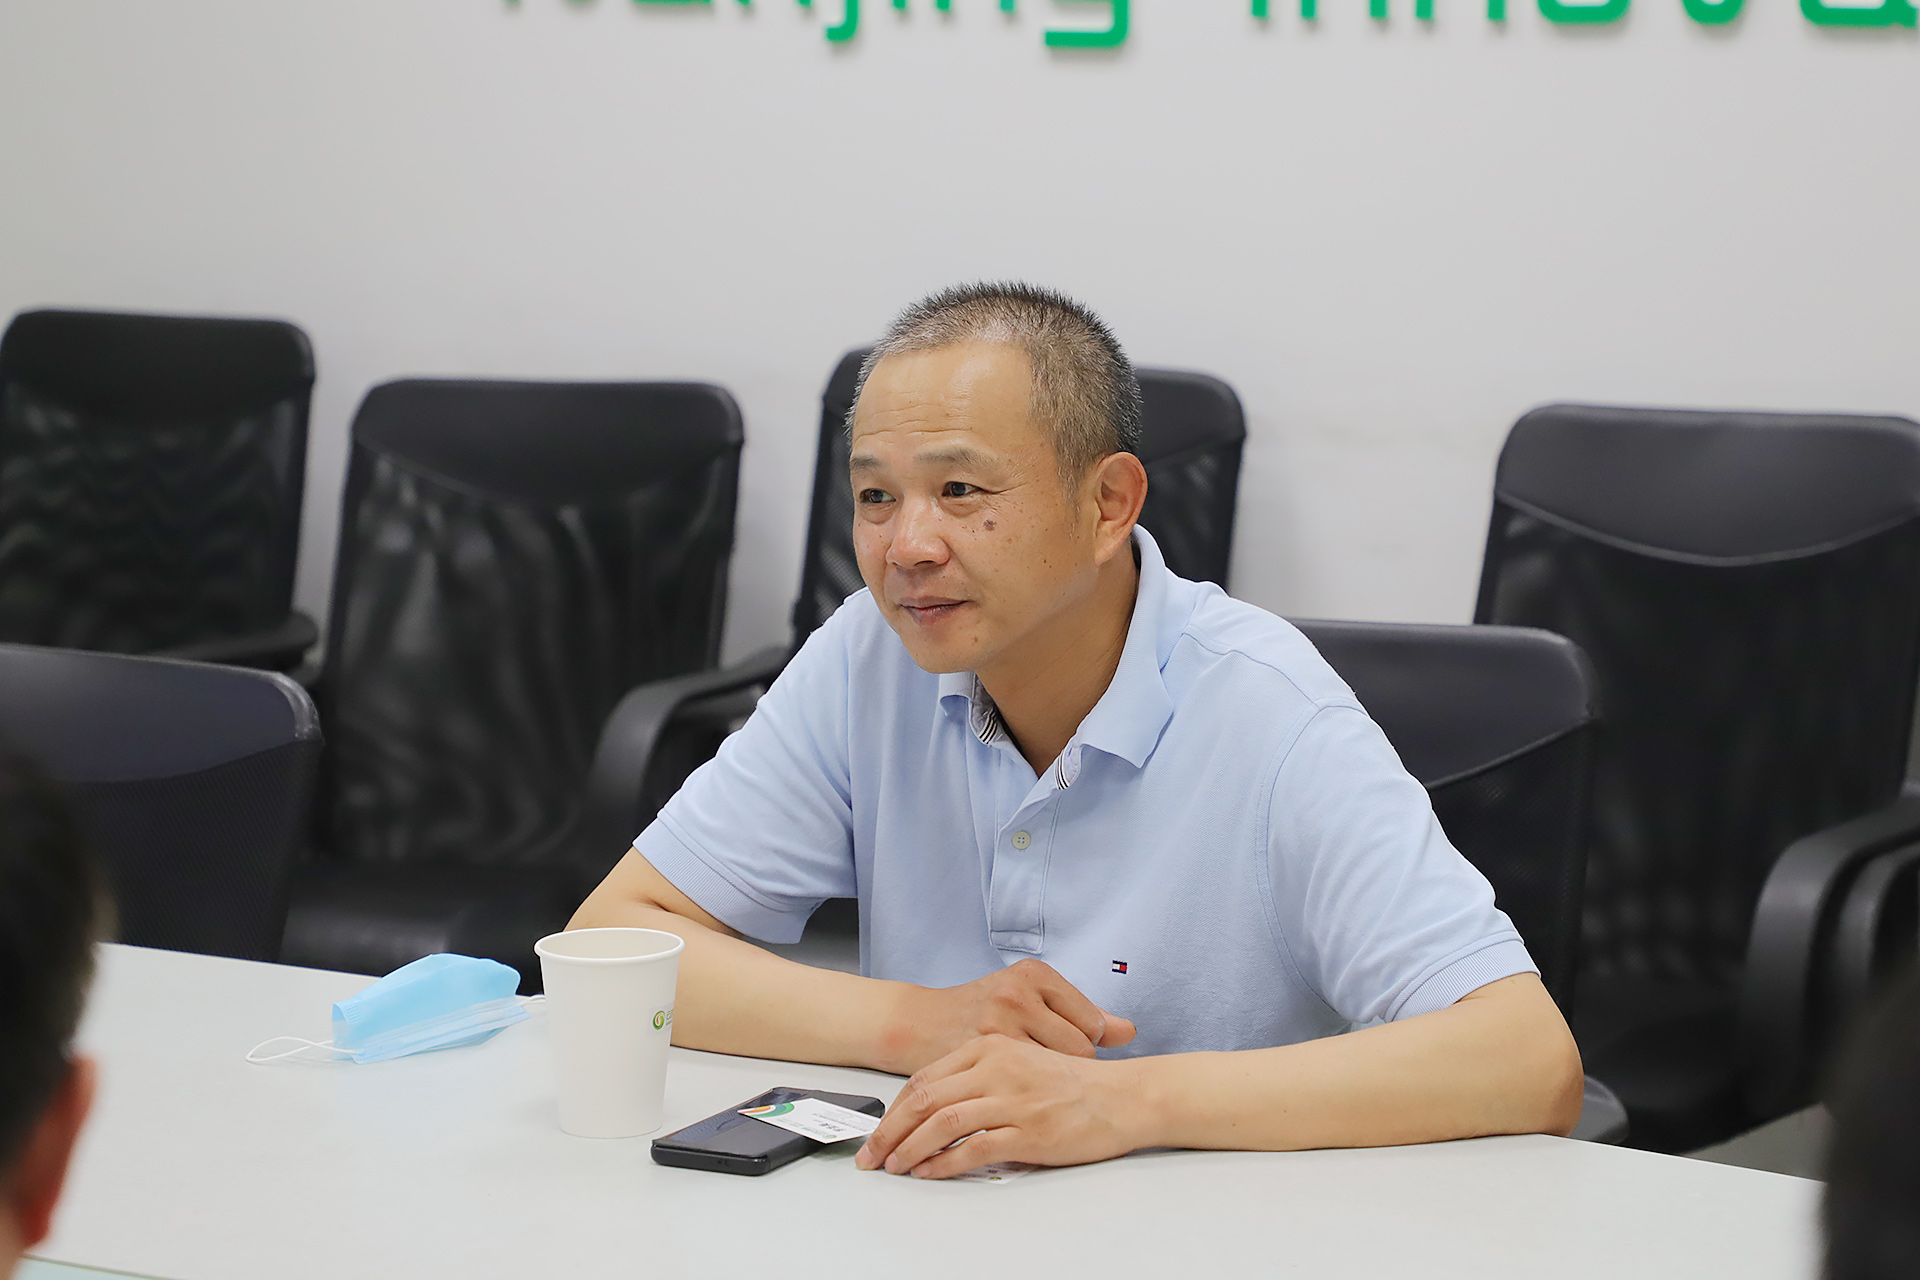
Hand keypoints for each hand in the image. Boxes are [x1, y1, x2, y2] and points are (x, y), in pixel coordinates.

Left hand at [856, 1034, 1143, 1178]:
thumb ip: (977, 1077)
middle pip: (925, 1099)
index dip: (894, 1109)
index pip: (925, 1078)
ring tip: (896, 1168)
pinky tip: (930, 1174)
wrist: (1122, 1096)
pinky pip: (974, 1149)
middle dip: (890, 1132)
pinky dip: (944, 1164)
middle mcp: (997, 1067)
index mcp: (990, 1047)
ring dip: (911, 1150)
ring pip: (942, 1123)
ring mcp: (1012, 1099)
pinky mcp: (1029, 1130)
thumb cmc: (1071, 1084)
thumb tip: (933, 1110)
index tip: (878, 1133)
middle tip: (872, 1156)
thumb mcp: (1018, 1063)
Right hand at [880, 959, 1135, 1074]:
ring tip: (1035, 1085)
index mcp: (1034, 975)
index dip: (1085, 1048)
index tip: (1067, 1057)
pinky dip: (1026, 1097)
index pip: (1092, 1024)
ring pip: (1054, 1072)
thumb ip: (1080, 1013)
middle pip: (1079, 1050)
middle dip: (1071, 1069)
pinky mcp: (977, 1052)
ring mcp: (997, 1022)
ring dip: (1050, 1086)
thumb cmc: (978, 1010)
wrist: (917, 1023)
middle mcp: (1017, 993)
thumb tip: (1129, 1031)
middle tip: (1050, 1075)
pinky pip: (1023, 1086)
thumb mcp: (1028, 996)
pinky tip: (1018, 1097)